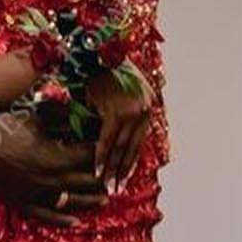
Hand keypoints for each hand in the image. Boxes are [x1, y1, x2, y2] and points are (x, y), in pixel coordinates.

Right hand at [0, 109, 107, 226]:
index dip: (103, 153)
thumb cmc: (2, 129)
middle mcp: (52, 180)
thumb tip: (74, 110)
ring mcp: (38, 195)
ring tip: (106, 198)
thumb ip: (57, 118)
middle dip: (103, 178)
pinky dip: (62, 220)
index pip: (89, 157)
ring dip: (91, 200)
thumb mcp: (34, 119)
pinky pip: (46, 216)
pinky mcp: (23, 204)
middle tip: (118, 177)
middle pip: (86, 181)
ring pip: (72, 201)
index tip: (113, 150)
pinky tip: (75, 222)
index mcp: (56, 157)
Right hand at [86, 66, 153, 191]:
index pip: (137, 143)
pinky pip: (107, 140)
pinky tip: (98, 170)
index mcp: (145, 108)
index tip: (123, 178)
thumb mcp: (118, 94)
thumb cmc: (105, 71)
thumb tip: (107, 140)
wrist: (96, 52)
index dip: (129, 162)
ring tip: (106, 185)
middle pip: (131, 148)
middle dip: (122, 171)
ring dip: (112, 168)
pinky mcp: (116, 112)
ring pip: (120, 147)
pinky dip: (102, 156)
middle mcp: (142, 111)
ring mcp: (131, 112)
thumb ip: (117, 116)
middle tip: (115, 189)